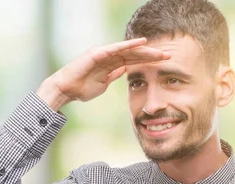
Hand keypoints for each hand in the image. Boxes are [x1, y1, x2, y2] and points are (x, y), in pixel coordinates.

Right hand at [37, 38, 169, 110]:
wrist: (65, 90)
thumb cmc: (81, 89)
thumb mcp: (103, 84)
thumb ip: (113, 76)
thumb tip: (125, 71)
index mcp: (110, 64)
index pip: (133, 61)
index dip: (148, 61)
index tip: (163, 64)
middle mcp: (108, 56)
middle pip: (134, 54)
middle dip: (151, 55)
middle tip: (169, 56)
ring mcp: (103, 53)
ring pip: (128, 50)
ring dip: (145, 50)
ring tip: (160, 51)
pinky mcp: (98, 53)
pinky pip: (116, 48)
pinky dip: (129, 45)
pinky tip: (141, 43)